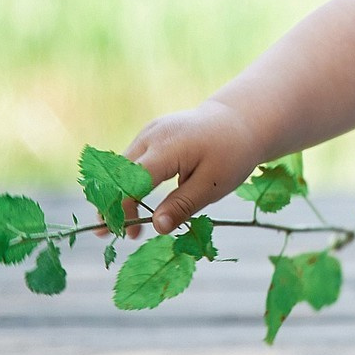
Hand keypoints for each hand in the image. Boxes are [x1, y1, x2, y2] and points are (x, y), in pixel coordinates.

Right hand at [113, 100, 262, 237]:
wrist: (240, 120)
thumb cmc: (231, 153)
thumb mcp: (213, 184)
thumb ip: (182, 205)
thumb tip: (157, 227)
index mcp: (167, 148)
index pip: (131, 182)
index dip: (122, 209)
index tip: (123, 234)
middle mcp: (151, 136)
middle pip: (119, 174)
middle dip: (113, 205)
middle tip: (115, 235)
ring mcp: (150, 131)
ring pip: (122, 166)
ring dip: (121, 194)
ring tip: (129, 224)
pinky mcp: (152, 132)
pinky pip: (133, 158)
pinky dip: (130, 180)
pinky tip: (136, 200)